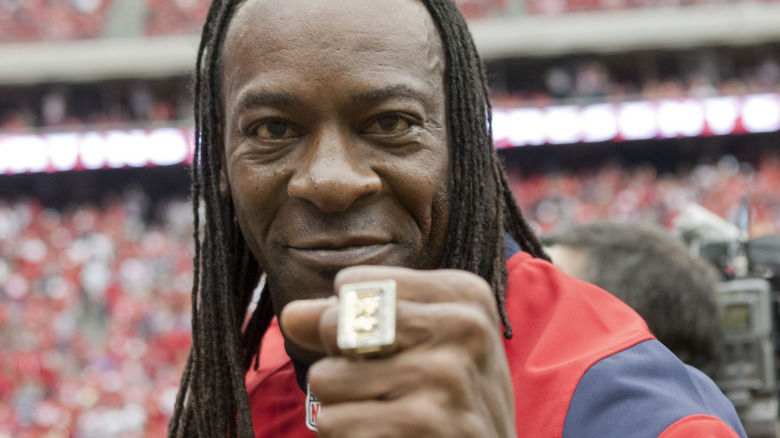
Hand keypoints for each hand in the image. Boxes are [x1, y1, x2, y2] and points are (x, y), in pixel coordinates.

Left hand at [280, 265, 516, 437]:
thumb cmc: (450, 401)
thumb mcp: (416, 347)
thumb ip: (349, 323)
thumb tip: (290, 314)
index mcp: (464, 294)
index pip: (352, 284)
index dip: (350, 322)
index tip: (390, 350)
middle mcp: (463, 326)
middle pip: (335, 324)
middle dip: (339, 363)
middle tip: (384, 389)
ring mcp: (447, 374)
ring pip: (326, 378)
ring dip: (341, 407)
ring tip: (387, 417)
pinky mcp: (426, 422)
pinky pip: (333, 422)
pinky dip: (346, 437)